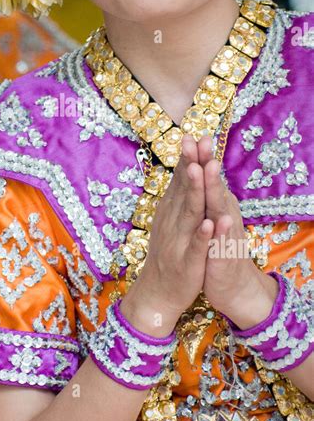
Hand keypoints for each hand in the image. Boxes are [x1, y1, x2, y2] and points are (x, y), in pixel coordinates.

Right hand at [126, 133, 214, 333]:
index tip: (195, 135)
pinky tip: (208, 223)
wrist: (157, 293)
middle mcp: (172, 221)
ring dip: (193, 191)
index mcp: (171, 211)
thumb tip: (186, 166)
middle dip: (190, 165)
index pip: (180, 180)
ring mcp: (178, 241)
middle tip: (194, 141)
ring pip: (188, 213)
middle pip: (183, 189)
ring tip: (199, 170)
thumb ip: (179, 195)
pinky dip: (201, 235)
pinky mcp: (187, 263)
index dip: (188, 157)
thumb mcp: (171, 220)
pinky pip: (195, 247)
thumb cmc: (168, 253)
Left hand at [197, 135, 277, 327]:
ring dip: (214, 189)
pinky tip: (220, 220)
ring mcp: (227, 234)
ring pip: (220, 208)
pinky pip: (224, 242)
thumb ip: (201, 195)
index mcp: (215, 205)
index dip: (198, 158)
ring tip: (209, 168)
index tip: (189, 136)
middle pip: (213, 186)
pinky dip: (222, 231)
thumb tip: (193, 169)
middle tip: (201, 141)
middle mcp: (224, 214)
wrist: (230, 285)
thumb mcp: (205, 218)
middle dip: (206, 164)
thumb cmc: (213, 247)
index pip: (205, 178)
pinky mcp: (226, 256)